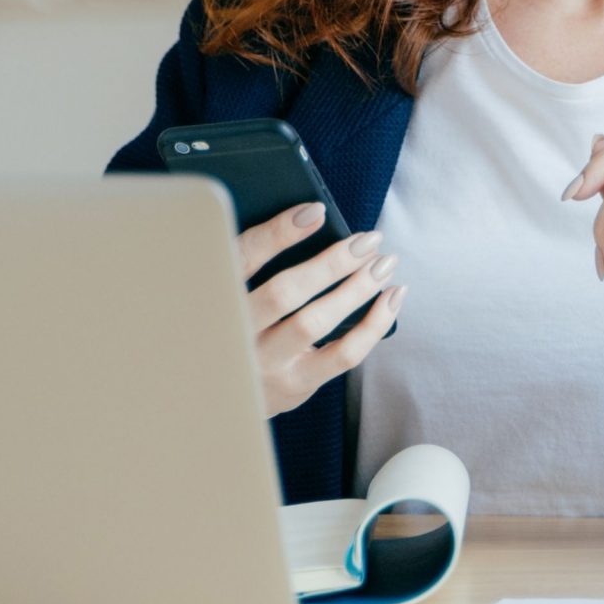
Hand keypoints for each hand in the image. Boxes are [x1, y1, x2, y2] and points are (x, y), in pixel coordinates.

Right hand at [235, 203, 403, 416]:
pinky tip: (390, 298)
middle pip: (284, 294)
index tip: (316, 210)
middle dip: (332, 263)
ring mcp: (264, 365)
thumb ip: (257, 259)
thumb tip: (314, 219)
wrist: (218, 392)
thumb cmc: (237, 323)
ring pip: (315, 324)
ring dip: (357, 289)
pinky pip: (342, 355)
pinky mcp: (293, 387)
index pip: (243, 258)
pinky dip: (373, 324)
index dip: (279, 233)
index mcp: (213, 298)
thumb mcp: (233, 288)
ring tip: (384, 264)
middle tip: (368, 240)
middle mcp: (235, 335)